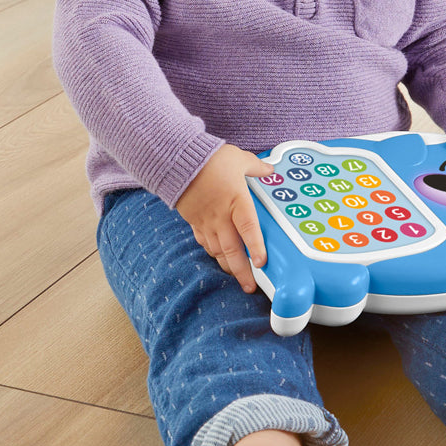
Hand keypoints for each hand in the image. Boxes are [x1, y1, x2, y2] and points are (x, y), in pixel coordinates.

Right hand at [176, 144, 273, 291]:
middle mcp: (221, 216)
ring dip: (228, 265)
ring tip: (237, 277)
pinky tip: (219, 257)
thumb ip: (256, 167)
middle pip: (232, 249)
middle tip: (250, 286)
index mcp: (236, 201)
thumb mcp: (239, 158)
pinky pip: (204, 242)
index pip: (248, 229)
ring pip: (217, 250)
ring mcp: (205, 221)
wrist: (176, 160)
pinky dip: (213, 253)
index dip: (256, 248)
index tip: (262, 263)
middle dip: (242, 271)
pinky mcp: (194, 221)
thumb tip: (270, 169)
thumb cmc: (209, 159)